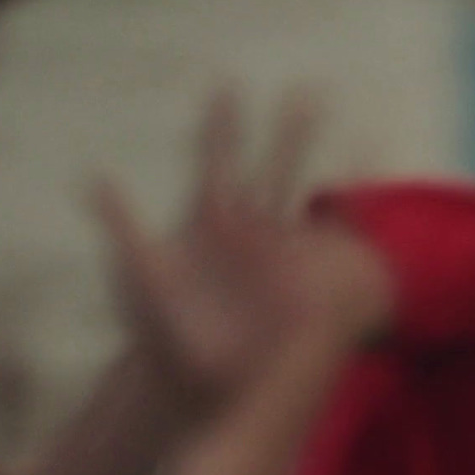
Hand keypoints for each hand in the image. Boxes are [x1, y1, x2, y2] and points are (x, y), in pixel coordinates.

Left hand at [91, 89, 382, 409]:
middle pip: (273, 170)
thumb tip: (92, 177)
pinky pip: (340, 250)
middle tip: (308, 91)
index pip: (217, 163)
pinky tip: (382, 205)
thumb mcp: (141, 278)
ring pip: (317, 208)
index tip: (227, 86)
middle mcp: (250, 233)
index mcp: (210, 222)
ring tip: (369, 136)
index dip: (222, 127)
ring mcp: (283, 259)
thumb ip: (124, 226)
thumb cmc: (167, 336)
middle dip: (292, 133)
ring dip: (341, 172)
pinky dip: (361, 223)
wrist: (199, 387)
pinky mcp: (306, 288)